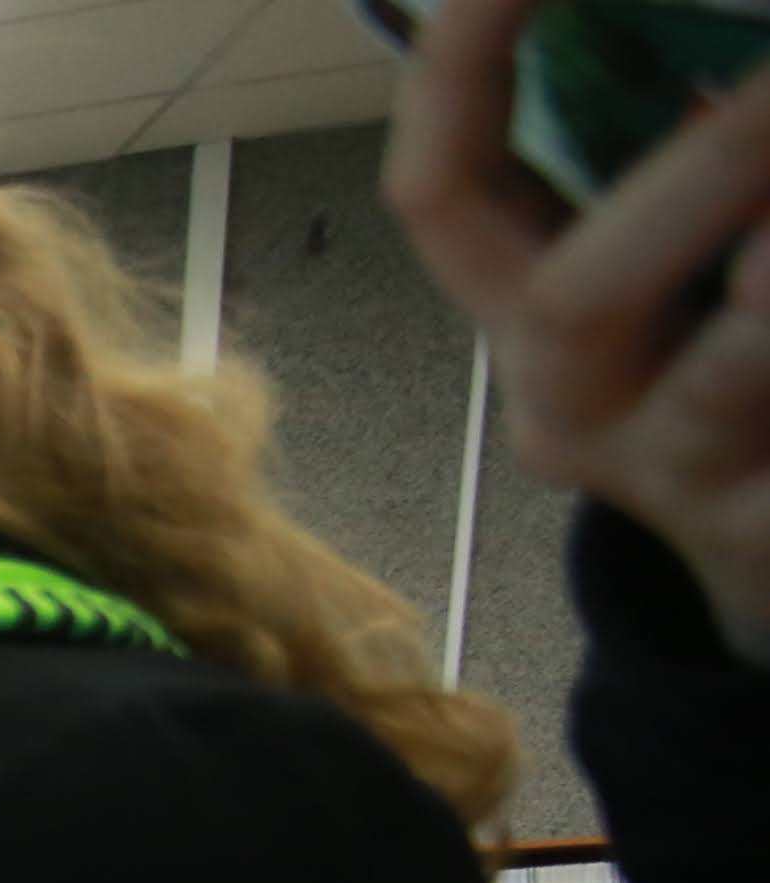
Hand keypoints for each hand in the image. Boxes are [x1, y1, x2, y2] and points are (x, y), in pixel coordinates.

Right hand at [388, 0, 769, 651]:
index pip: (441, 192)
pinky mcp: (766, 525)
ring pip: (724, 377)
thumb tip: (709, 31)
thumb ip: (647, 159)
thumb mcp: (655, 254)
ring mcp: (668, 476)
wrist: (767, 536)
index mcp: (517, 311)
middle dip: (703, 165)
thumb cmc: (711, 356)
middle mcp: (564, 404)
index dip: (462, 66)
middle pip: (570, 299)